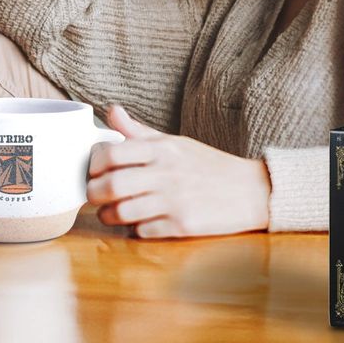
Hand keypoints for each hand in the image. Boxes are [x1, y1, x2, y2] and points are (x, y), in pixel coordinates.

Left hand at [86, 104, 271, 238]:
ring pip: (122, 212)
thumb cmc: (208, 165)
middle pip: (111, 185)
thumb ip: (139, 131)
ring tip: (112, 212)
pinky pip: (142, 232)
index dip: (93, 165)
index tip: (93, 171)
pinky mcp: (182, 226)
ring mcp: (174, 201)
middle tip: (95, 196)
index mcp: (163, 148)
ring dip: (109, 215)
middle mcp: (166, 173)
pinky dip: (133, 230)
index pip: (111, 153)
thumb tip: (111, 111)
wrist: (250, 190)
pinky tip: (137, 224)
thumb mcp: (175, 142)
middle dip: (94, 194)